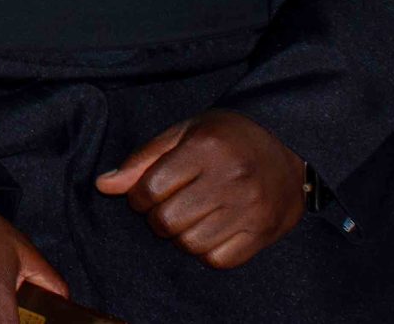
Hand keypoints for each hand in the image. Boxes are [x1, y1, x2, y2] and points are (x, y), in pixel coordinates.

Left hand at [95, 109, 303, 268]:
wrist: (289, 145)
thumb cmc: (227, 136)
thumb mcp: (184, 132)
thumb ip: (144, 159)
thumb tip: (104, 185)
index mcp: (206, 148)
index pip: (151, 188)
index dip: (138, 196)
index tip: (144, 194)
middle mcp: (230, 179)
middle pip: (168, 221)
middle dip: (156, 218)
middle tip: (166, 207)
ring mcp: (250, 209)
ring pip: (191, 244)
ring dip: (180, 236)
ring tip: (188, 218)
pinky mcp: (263, 232)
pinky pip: (220, 260)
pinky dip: (206, 252)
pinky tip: (209, 231)